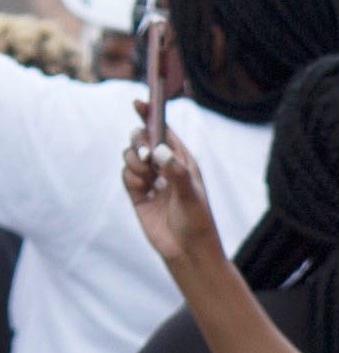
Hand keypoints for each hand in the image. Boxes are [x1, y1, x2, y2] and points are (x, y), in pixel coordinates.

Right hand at [117, 111, 219, 266]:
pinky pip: (127, 175)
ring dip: (135, 163)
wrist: (187, 249)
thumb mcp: (190, 195)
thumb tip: (158, 150)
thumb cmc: (197, 221)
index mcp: (184, 160)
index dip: (151, 116)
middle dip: (138, 143)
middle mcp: (166, 167)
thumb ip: (175, 172)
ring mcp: (151, 180)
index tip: (138, 102)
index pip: (164, 132)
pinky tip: (143, 190)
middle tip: (146, 158)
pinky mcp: (138, 194)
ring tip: (148, 180)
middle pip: (142, 140)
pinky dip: (131, 178)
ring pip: (131, 157)